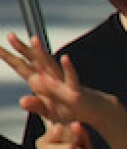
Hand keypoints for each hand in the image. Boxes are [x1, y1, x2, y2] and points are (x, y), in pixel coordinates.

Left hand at [0, 34, 119, 126]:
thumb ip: (35, 106)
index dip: (9, 58)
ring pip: (51, 65)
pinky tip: (65, 58)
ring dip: (43, 53)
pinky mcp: (76, 90)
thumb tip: (22, 101)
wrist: (94, 113)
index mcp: (41, 82)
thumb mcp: (49, 112)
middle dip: (22, 49)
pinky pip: (72, 78)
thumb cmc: (71, 110)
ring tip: (34, 40)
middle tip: (10, 35)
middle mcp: (51, 78)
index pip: (22, 67)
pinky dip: (69, 68)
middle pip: (34, 61)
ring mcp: (63, 82)